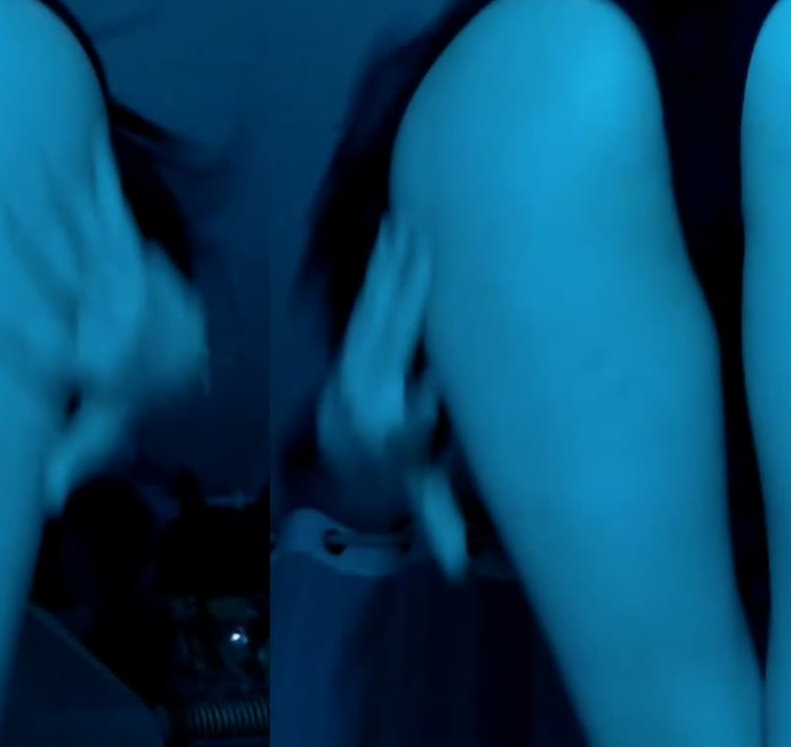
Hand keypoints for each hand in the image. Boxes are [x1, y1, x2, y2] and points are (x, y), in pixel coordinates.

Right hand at [0, 131, 210, 514]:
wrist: (192, 351)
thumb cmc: (133, 393)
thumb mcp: (108, 428)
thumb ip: (74, 455)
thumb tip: (45, 502)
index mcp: (94, 356)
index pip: (48, 344)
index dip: (18, 331)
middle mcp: (107, 310)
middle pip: (63, 274)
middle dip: (33, 241)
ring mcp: (120, 274)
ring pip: (80, 234)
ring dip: (54, 199)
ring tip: (28, 164)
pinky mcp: (129, 249)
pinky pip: (108, 208)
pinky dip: (96, 175)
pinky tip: (87, 142)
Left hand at [320, 217, 467, 578]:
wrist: (338, 451)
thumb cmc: (396, 466)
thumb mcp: (419, 490)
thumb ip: (438, 517)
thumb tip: (452, 566)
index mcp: (384, 430)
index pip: (403, 413)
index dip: (419, 398)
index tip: (434, 379)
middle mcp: (362, 393)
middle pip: (386, 342)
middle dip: (407, 301)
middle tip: (429, 255)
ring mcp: (351, 360)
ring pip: (374, 311)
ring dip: (393, 268)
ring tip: (412, 224)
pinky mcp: (351, 336)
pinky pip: (368, 298)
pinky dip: (382, 264)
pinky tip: (396, 228)